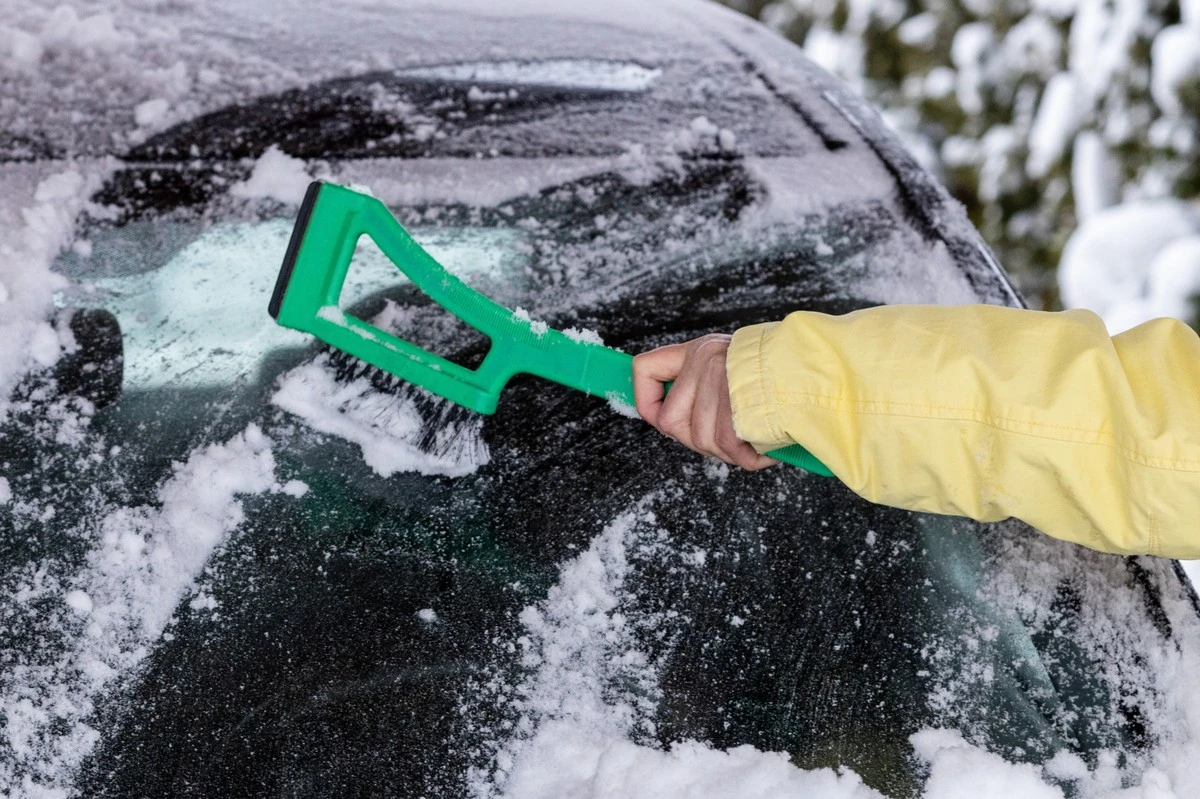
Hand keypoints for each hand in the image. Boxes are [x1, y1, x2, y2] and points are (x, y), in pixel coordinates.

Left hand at [632, 334, 776, 470]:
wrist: (823, 370)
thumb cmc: (787, 375)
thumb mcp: (738, 370)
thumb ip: (708, 390)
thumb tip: (676, 424)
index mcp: (700, 350)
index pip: (644, 369)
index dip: (645, 401)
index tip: (658, 416)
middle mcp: (704, 362)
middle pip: (671, 423)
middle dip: (697, 441)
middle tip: (727, 438)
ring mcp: (718, 383)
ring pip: (702, 441)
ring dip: (729, 452)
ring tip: (753, 438)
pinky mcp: (735, 407)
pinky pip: (729, 449)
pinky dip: (750, 458)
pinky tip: (766, 448)